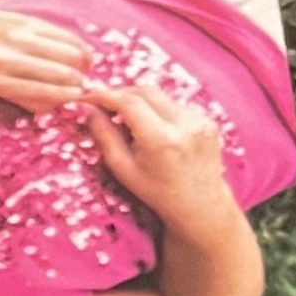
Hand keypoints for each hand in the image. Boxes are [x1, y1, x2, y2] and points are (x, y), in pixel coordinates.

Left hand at [0, 0, 93, 110]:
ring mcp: (16, 38)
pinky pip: (58, 33)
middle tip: (88, 87)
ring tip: (88, 70)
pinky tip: (83, 52)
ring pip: (62, 51)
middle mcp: (6, 60)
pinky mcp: (24, 20)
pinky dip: (75, 43)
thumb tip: (52, 108)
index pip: (39, 92)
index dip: (64, 96)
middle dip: (77, 81)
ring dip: (81, 62)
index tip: (79, 100)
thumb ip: (19, 96)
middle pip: (56, 72)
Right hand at [78, 81, 235, 224]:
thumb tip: (88, 110)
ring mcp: (200, 119)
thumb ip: (105, 137)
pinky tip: (157, 132)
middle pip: (145, 91)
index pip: (128, 102)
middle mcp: (183, 124)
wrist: (200, 204)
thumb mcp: (123, 169)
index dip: (105, 95)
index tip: (88, 96)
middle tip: (105, 105)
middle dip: (122, 94)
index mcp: (160, 140)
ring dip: (142, 103)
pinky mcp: (208, 119)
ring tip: (131, 123)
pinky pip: (176, 106)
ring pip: (161, 97)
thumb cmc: (156, 191)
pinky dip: (160, 112)